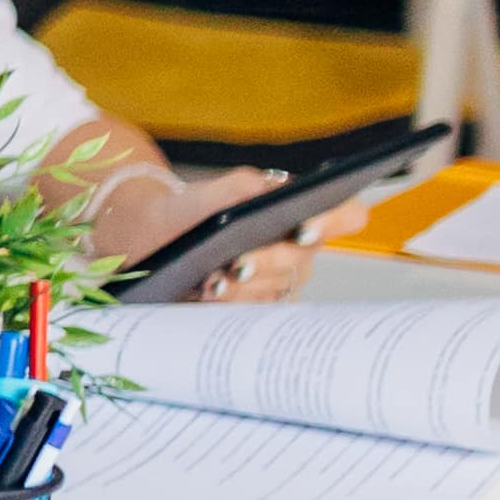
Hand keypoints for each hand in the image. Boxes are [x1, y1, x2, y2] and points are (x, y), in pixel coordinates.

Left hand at [102, 161, 389, 306]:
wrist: (152, 238)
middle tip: (238, 264)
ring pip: (275, 290)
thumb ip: (242, 186)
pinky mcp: (256, 307)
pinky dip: (229, 305)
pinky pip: (254, 313)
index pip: (346, 215)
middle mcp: (299, 251)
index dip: (335, 220)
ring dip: (242, 288)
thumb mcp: (212, 191)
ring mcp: (280, 282)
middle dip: (267, 261)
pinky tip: (205, 298)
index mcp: (301, 214)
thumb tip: (268, 191)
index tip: (305, 226)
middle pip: (299, 259)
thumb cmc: (192, 210)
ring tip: (211, 283)